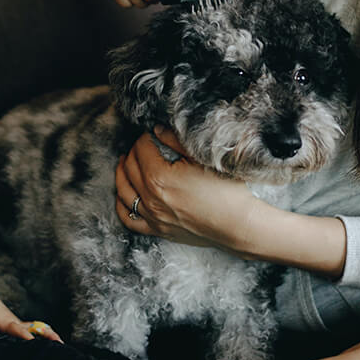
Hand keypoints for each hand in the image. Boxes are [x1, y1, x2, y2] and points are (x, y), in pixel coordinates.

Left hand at [0, 264, 62, 342]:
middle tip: (59, 343)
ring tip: (61, 346)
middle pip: (36, 328)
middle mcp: (18, 323)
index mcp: (8, 323)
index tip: (34, 343)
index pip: (20, 330)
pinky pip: (35, 331)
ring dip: (49, 335)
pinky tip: (51, 344)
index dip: (27, 337)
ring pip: (38, 329)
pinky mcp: (20, 327)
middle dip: (47, 335)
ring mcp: (21, 325)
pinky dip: (44, 336)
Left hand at [114, 127, 254, 249]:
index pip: (141, 149)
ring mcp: (153, 217)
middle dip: (134, 152)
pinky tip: (124, 195)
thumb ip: (176, 140)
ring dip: (121, 173)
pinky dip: (122, 205)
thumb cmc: (225, 190)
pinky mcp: (158, 230)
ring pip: (124, 191)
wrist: (238, 224)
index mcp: (160, 177)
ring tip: (125, 162)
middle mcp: (151, 198)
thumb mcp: (203, 157)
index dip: (145, 137)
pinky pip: (129, 220)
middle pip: (130, 167)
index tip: (151, 134)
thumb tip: (156, 130)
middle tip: (142, 145)